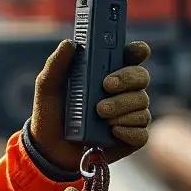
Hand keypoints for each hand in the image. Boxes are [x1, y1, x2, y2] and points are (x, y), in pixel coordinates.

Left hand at [30, 40, 151, 172]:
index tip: (137, 51)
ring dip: (121, 107)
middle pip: (142, 77)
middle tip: (106, 86)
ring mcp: (128, 115)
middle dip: (127, 79)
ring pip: (142, 105)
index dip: (138, 51)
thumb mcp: (47, 86)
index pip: (130, 57)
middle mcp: (122, 92)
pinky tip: (112, 131)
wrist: (49, 147)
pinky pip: (141, 133)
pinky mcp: (129, 139)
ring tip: (99, 114)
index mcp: (106, 73)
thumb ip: (56, 64)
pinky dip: (128, 130)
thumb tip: (70, 43)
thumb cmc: (51, 112)